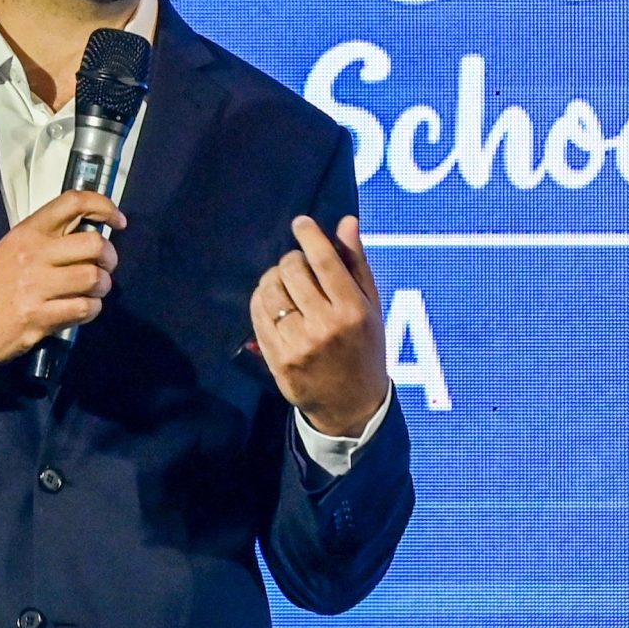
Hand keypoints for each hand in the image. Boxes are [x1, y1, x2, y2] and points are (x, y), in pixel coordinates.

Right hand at [0, 190, 124, 373]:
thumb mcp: (12, 248)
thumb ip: (47, 239)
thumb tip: (90, 235)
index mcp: (27, 231)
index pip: (72, 202)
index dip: (104, 206)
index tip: (118, 220)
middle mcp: (34, 254)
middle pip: (94, 243)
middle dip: (110, 257)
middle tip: (106, 266)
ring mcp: (36, 286)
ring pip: (94, 278)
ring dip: (103, 286)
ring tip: (95, 291)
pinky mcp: (39, 317)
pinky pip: (84, 309)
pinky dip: (92, 309)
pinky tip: (84, 309)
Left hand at [250, 215, 387, 437]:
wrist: (352, 406)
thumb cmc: (366, 348)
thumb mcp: (371, 306)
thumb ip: (356, 262)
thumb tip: (346, 221)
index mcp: (353, 310)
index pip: (324, 261)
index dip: (309, 235)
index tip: (300, 222)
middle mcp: (324, 326)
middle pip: (292, 270)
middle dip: (292, 260)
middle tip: (298, 265)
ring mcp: (298, 344)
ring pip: (270, 289)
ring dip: (274, 278)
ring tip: (284, 283)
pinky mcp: (278, 358)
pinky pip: (258, 314)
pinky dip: (262, 299)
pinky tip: (273, 300)